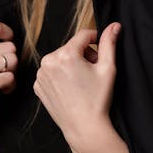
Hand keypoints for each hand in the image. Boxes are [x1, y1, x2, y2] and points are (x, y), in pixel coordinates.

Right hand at [0, 14, 16, 137]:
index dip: (8, 34)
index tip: (7, 44)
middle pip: (10, 46)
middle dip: (11, 60)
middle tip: (0, 72)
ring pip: (13, 61)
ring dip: (12, 73)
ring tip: (1, 80)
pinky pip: (11, 77)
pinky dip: (10, 86)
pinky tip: (1, 91)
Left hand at [33, 22, 121, 152]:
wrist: (84, 127)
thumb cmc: (97, 99)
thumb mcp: (107, 68)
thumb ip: (109, 43)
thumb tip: (114, 25)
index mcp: (66, 54)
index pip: (83, 35)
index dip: (96, 40)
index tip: (101, 50)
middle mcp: (48, 61)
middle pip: (71, 47)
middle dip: (83, 54)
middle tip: (93, 71)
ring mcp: (40, 74)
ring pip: (60, 59)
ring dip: (71, 64)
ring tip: (82, 81)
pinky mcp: (38, 85)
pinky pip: (51, 72)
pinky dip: (60, 76)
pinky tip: (70, 88)